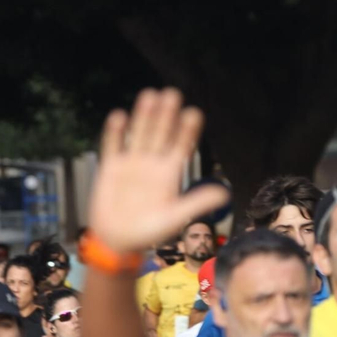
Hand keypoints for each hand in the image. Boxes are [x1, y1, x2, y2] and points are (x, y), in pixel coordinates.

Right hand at [87, 88, 229, 253]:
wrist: (117, 242)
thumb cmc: (148, 233)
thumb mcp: (175, 218)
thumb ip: (197, 203)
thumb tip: (225, 194)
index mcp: (169, 174)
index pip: (181, 146)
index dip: (187, 130)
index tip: (194, 113)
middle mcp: (151, 164)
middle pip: (161, 134)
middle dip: (166, 115)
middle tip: (173, 94)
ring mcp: (131, 164)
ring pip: (139, 135)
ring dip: (144, 116)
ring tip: (149, 95)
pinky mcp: (110, 168)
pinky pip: (113, 146)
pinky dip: (115, 133)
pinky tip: (120, 116)